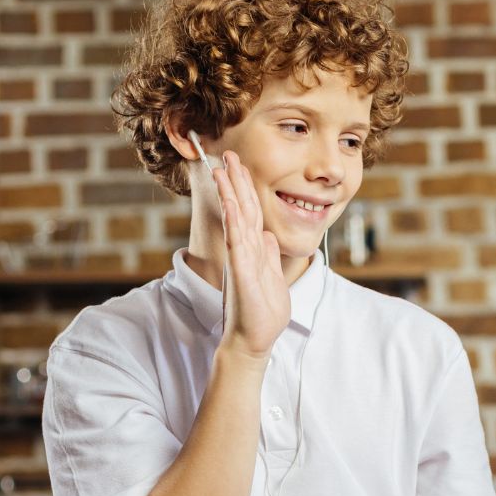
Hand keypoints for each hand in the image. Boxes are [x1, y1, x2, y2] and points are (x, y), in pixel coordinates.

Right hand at [210, 149, 288, 361]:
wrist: (253, 340)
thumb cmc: (262, 313)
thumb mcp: (272, 277)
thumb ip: (269, 256)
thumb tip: (269, 237)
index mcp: (254, 250)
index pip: (251, 213)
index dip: (247, 189)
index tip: (241, 166)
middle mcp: (245, 250)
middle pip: (242, 209)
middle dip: (236, 181)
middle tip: (228, 155)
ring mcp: (242, 260)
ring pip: (236, 219)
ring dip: (230, 193)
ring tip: (223, 168)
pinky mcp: (241, 272)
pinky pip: (237, 242)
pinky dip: (234, 221)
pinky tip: (230, 202)